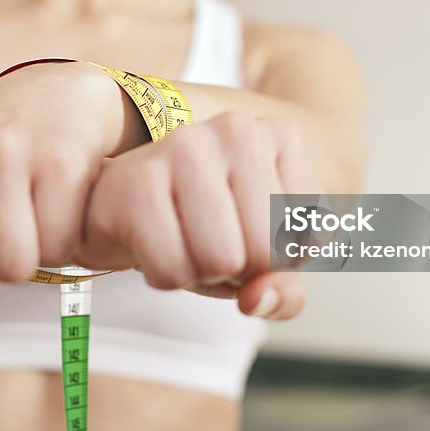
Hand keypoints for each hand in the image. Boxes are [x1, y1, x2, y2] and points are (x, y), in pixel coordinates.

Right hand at [76, 111, 322, 319]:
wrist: (123, 204)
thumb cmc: (204, 227)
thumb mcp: (261, 260)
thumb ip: (284, 289)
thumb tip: (258, 300)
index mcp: (276, 137)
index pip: (306, 239)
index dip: (274, 260)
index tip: (245, 234)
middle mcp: (234, 130)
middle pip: (264, 251)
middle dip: (237, 269)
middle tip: (209, 243)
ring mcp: (182, 145)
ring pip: (221, 259)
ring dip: (200, 273)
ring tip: (182, 241)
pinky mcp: (135, 179)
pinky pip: (173, 269)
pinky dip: (164, 277)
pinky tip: (152, 245)